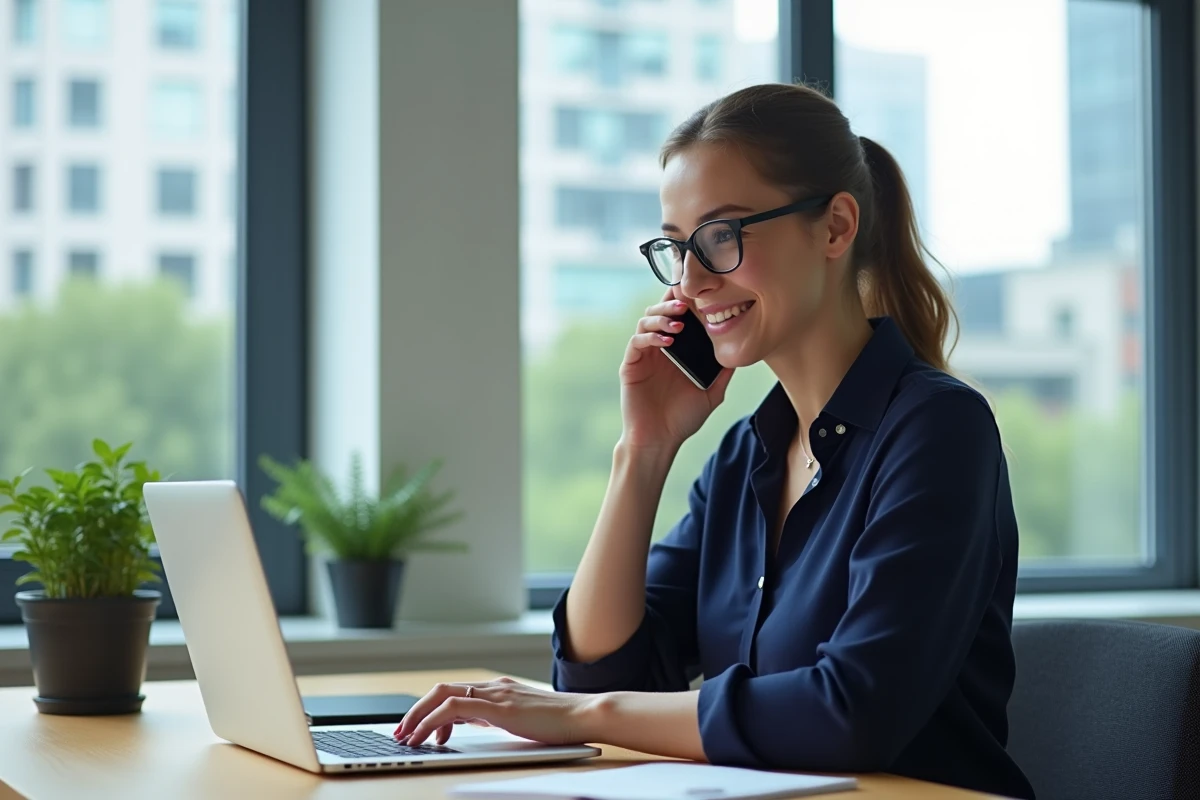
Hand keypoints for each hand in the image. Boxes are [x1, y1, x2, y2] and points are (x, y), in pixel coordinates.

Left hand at [393, 677, 593, 747]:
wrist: (585, 715)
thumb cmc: (562, 723)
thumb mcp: (523, 719)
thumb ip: (499, 717)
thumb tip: (476, 723)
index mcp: (499, 689)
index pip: (455, 692)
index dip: (430, 709)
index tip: (417, 729)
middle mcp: (494, 687)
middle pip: (441, 689)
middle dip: (415, 711)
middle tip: (401, 732)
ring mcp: (496, 694)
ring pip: (442, 695)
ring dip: (418, 716)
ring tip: (407, 737)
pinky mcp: (499, 707)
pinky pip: (455, 707)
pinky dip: (434, 720)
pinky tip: (427, 737)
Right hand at [619, 290, 733, 449]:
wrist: (659, 440)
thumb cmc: (682, 419)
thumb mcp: (712, 393)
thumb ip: (723, 373)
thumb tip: (741, 353)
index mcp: (677, 350)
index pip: (678, 316)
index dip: (686, 301)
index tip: (701, 294)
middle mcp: (658, 348)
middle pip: (659, 311)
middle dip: (672, 302)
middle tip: (688, 304)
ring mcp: (644, 355)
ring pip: (645, 321)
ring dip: (661, 316)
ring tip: (679, 321)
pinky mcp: (631, 365)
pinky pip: (636, 342)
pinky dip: (650, 336)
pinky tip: (667, 340)